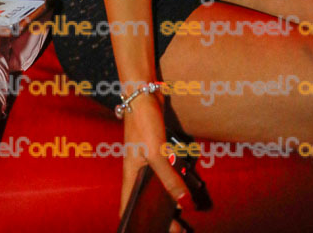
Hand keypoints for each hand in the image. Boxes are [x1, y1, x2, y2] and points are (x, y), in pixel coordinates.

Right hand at [120, 94, 189, 220]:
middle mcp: (137, 170)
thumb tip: (183, 203)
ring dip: (169, 199)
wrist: (145, 94)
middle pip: (146, 200)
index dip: (133, 222)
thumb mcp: (156, 153)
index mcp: (131, 175)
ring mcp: (147, 160)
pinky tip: (186, 186)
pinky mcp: (157, 151)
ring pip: (157, 187)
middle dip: (160, 217)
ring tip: (183, 212)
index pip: (126, 206)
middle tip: (178, 230)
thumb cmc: (143, 122)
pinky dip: (174, 181)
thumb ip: (169, 178)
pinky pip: (166, 172)